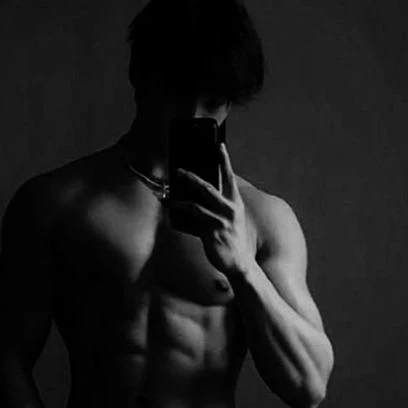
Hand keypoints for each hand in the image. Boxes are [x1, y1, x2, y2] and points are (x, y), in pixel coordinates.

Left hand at [167, 142, 254, 278]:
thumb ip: (212, 208)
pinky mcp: (212, 232)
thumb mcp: (226, 220)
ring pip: (197, 204)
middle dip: (191, 177)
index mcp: (235, 202)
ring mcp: (221, 221)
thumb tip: (190, 198)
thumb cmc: (229, 239)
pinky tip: (172, 213)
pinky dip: (181, 217)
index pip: (229, 177)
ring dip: (179, 199)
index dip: (224, 160)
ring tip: (168, 196)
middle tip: (178, 171)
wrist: (239, 262)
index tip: (219, 145)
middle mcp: (230, 209)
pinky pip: (192, 221)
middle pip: (208, 187)